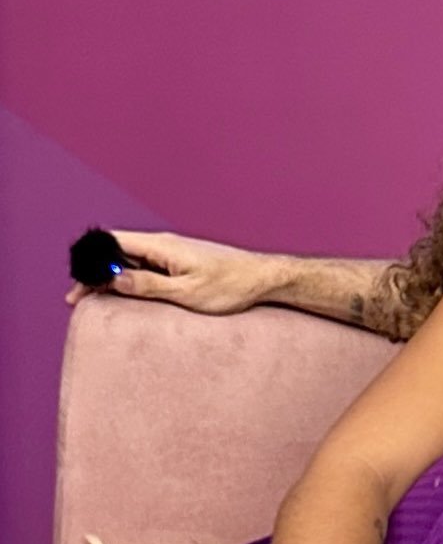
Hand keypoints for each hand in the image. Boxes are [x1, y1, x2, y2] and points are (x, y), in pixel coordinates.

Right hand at [68, 230, 277, 313]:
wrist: (263, 279)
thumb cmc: (231, 286)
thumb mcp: (187, 293)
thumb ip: (149, 286)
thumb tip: (114, 279)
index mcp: (162, 246)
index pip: (113, 244)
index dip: (90, 262)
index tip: (78, 286)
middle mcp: (164, 244)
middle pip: (117, 253)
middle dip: (95, 273)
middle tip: (78, 299)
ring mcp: (172, 253)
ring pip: (131, 261)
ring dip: (112, 277)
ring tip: (95, 299)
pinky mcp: (180, 262)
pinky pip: (147, 267)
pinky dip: (131, 279)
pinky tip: (124, 295)